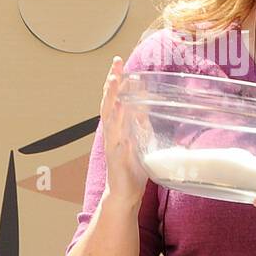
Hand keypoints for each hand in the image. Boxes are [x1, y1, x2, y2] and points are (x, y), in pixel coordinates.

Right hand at [100, 56, 149, 205]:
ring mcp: (112, 144)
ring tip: (114, 83)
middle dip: (111, 84)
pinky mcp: (116, 158)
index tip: (118, 62)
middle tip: (115, 66)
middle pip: (108, 103)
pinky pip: (116, 142)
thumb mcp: (140, 139)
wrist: (124, 193)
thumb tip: (146, 104)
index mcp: (117, 126)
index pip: (115, 98)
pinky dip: (118, 132)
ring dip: (111, 101)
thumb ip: (141, 122)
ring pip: (109, 119)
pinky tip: (120, 121)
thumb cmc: (132, 167)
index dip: (116, 80)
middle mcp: (112, 132)